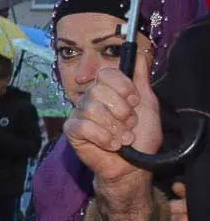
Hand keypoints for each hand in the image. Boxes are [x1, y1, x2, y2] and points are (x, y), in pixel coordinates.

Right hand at [66, 46, 159, 189]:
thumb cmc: (141, 137)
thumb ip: (141, 80)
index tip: (134, 101)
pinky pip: (82, 126)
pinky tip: (111, 144)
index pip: (106, 73)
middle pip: (98, 90)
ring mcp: (79, 114)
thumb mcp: (148, 104)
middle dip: (121, 110)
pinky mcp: (72, 131)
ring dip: (114, 126)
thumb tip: (138, 54)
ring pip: (91, 108)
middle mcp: (91, 99)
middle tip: (129, 123)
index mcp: (108, 90)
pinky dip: (102, 137)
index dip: (122, 86)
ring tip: (123, 138)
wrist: (133, 166)